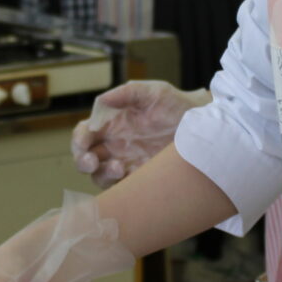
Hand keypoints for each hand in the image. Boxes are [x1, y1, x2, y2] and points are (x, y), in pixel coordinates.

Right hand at [71, 81, 210, 188]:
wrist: (203, 127)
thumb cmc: (176, 105)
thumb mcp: (154, 93)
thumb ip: (127, 93)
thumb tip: (102, 99)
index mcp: (111, 125)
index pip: (84, 134)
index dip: (79, 139)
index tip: (84, 142)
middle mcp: (114, 146)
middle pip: (85, 159)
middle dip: (82, 161)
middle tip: (90, 161)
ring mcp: (126, 163)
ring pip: (100, 176)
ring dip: (101, 174)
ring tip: (117, 168)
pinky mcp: (141, 178)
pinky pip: (122, 188)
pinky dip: (119, 186)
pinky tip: (128, 176)